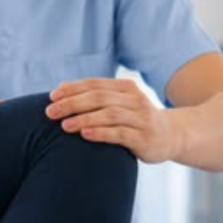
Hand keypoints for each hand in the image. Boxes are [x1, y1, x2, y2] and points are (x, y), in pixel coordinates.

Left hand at [46, 78, 180, 162]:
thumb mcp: (120, 103)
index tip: (52, 97)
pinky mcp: (144, 138)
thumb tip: (61, 88)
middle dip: (72, 104)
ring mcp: (141, 119)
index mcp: (126, 88)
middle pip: (99, 97)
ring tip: (64, 125)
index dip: (72, 89)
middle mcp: (135, 100)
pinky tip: (85, 134)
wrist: (172, 136)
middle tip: (51, 112)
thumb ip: (95, 96)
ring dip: (84, 118)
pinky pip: (120, 133)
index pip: (95, 84)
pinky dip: (101, 133)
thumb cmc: (137, 120)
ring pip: (109, 114)